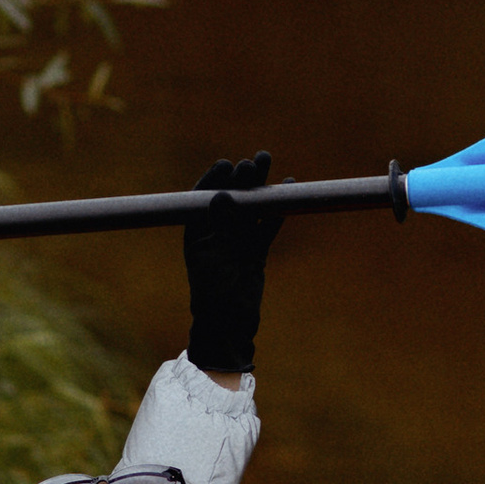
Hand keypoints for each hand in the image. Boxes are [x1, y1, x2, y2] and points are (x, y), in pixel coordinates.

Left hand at [183, 155, 275, 374]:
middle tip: (257, 160)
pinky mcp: (255, 251)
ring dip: (260, 187)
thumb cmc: (214, 293)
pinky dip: (276, 209)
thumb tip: (222, 196)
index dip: (214, 179)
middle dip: (242, 177)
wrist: (230, 324)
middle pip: (230, 197)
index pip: (203, 198)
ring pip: (250, 208)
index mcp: (196, 233)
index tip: (226, 165)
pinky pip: (266, 225)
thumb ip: (221, 227)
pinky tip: (287, 189)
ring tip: (269, 163)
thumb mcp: (215, 258)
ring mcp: (237, 241)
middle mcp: (216, 233)